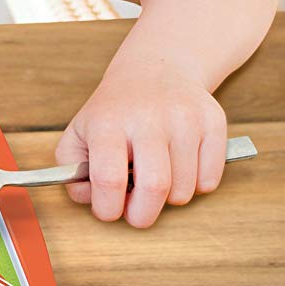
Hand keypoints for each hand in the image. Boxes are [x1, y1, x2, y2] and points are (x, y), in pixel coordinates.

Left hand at [53, 57, 229, 227]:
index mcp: (107, 123)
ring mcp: (184, 119)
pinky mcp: (212, 123)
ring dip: (169, 199)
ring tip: (155, 178)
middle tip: (137, 213)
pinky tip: (179, 167)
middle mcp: (147, 118)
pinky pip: (210, 180)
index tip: (108, 211)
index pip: (109, 178)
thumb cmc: (114, 111)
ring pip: (184, 189)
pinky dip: (195, 186)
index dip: (108, 208)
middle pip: (155, 187)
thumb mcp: (79, 133)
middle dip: (143, 214)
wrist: (155, 70)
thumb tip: (89, 199)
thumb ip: (72, 172)